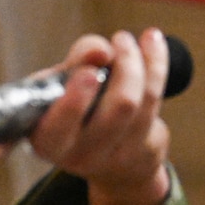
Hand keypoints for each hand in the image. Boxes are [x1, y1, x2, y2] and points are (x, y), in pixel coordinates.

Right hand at [16, 29, 172, 204]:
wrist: (109, 163)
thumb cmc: (72, 116)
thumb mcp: (55, 91)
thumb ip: (72, 66)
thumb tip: (95, 53)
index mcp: (46, 142)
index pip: (53, 129)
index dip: (72, 102)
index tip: (85, 74)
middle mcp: (80, 154)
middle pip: (114, 108)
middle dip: (121, 68)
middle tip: (114, 45)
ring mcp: (118, 152)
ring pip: (141, 100)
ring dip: (140, 62)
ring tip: (132, 41)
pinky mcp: (148, 145)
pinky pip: (158, 97)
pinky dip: (157, 64)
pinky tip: (154, 42)